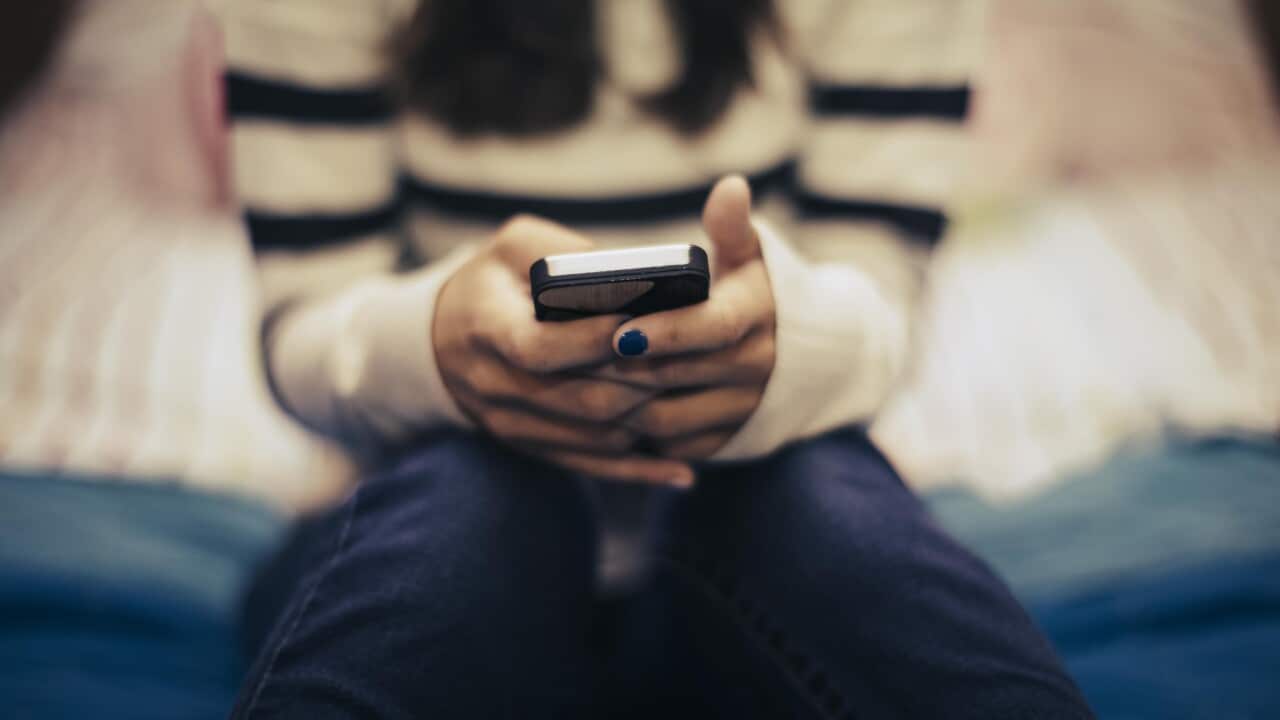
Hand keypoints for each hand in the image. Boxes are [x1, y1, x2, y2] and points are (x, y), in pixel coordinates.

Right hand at [434, 215, 695, 486]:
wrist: (439, 340)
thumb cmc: (492, 282)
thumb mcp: (513, 247)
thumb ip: (565, 253)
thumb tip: (635, 278)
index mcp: (486, 329)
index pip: (540, 348)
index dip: (592, 341)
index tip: (642, 324)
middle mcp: (495, 385)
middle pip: (580, 399)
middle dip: (640, 383)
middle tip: (691, 364)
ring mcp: (513, 425)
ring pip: (593, 438)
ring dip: (647, 422)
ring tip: (693, 402)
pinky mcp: (532, 448)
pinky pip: (590, 467)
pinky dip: (637, 471)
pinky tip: (680, 471)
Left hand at [591, 176, 775, 458]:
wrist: (803, 356)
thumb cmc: (755, 293)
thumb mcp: (752, 256)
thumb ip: (734, 225)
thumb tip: (731, 187)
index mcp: (757, 317)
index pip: (709, 327)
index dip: (665, 331)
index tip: (621, 329)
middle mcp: (755, 368)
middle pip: (674, 376)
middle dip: (619, 369)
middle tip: (568, 358)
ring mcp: (739, 410)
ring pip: (665, 418)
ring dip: (617, 404)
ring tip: (575, 382)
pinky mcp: (724, 441)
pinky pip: (670, 445)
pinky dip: (633, 434)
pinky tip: (598, 412)